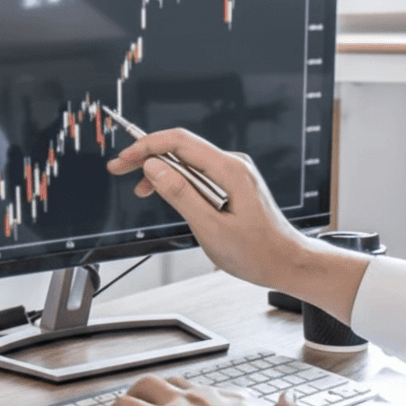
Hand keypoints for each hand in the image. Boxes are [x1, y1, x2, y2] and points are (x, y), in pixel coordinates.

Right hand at [106, 127, 368, 323]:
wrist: (286, 262)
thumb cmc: (256, 252)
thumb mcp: (210, 228)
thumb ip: (180, 195)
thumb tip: (154, 168)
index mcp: (229, 170)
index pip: (180, 143)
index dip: (147, 147)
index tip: (124, 159)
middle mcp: (232, 165)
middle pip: (182, 148)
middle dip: (147, 155)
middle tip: (119, 169)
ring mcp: (233, 174)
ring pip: (188, 162)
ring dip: (160, 171)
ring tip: (139, 190)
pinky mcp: (231, 185)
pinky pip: (198, 175)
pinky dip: (176, 181)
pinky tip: (163, 193)